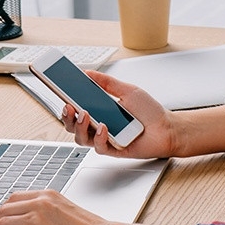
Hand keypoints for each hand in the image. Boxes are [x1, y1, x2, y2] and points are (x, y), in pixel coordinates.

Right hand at [62, 70, 176, 158]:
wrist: (167, 128)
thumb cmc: (149, 112)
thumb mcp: (127, 91)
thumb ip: (107, 82)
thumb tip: (88, 73)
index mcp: (99, 111)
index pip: (76, 107)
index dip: (64, 100)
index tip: (57, 89)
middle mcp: (98, 125)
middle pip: (72, 125)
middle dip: (66, 116)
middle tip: (68, 106)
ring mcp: (104, 139)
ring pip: (80, 138)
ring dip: (80, 127)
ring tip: (85, 114)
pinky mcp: (112, 150)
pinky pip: (98, 147)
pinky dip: (99, 137)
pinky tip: (103, 127)